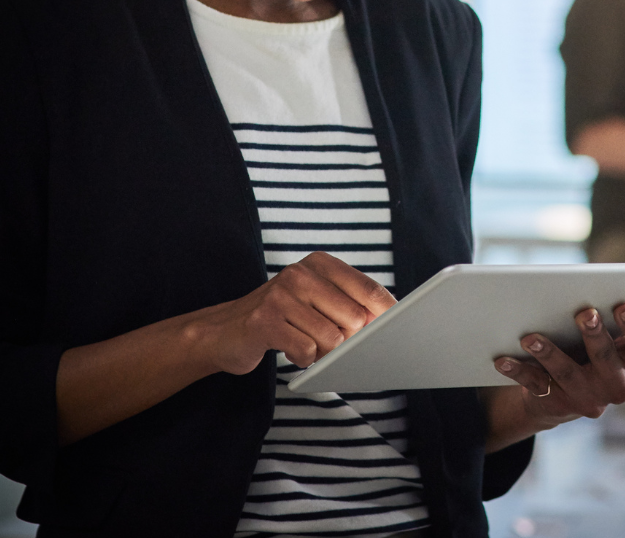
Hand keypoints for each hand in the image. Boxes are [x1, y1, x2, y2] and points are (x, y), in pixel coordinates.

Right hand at [190, 252, 396, 373]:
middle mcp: (301, 273)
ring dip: (324, 353)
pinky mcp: (265, 321)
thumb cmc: (282, 317)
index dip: (388, 314)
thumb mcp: (316, 300)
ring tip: (307, 344)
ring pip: (333, 339)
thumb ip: (350, 304)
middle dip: (350, 340)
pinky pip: (306, 351)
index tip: (399, 331)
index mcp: (319, 264)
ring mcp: (281, 295)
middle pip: (355, 318)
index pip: (368, 289)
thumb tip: (390, 322)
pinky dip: (303, 360)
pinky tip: (290, 350)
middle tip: (330, 343)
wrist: (224, 331)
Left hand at [484, 302, 624, 449]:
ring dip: (549, 353)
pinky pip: (536, 385)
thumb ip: (621, 321)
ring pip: (568, 374)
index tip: (623, 306)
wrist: (559, 396)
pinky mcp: (557, 405)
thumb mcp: (610, 338)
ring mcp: (586, 399)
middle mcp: (616, 386)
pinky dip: (518, 370)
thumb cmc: (588, 352)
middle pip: (606, 359)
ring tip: (530, 336)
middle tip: (584, 313)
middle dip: (595, 335)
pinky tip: (503, 359)